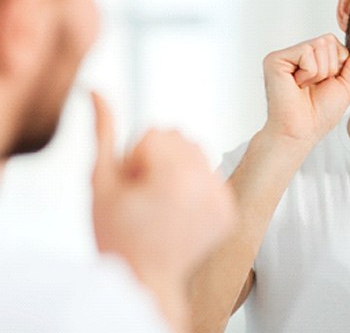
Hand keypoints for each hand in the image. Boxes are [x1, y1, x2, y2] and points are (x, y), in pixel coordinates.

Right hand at [91, 93, 234, 286]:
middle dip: (158, 158)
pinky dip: (195, 185)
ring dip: (177, 168)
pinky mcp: (229, 210)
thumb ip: (103, 132)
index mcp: (175, 176)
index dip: (135, 158)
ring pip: (197, 152)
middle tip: (147, 195)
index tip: (134, 188)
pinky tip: (179, 210)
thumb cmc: (117, 236)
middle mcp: (205, 184)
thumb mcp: (101, 182)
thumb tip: (97, 91)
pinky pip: (211, 173)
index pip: (155, 132)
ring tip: (163, 202)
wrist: (144, 281)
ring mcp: (221, 198)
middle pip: (179, 137)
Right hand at [262, 34, 349, 147]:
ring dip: (320, 73)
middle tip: (313, 87)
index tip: (324, 84)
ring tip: (304, 87)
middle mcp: (295, 53)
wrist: (302, 132)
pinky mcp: (274, 59)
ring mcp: (284, 56)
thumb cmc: (320, 113)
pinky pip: (306, 52)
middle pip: (327, 40)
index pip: (334, 42)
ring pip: (319, 45)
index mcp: (309, 58)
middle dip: (329, 68)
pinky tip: (296, 86)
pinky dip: (309, 73)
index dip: (338, 65)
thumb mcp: (345, 84)